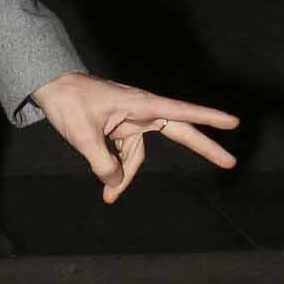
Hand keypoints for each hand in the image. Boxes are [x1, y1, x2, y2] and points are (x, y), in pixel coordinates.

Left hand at [31, 72, 239, 204]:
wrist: (50, 86)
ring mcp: (131, 121)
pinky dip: (118, 170)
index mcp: (140, 104)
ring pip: (141, 154)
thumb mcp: (82, 135)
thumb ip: (102, 162)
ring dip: (128, 175)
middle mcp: (141, 111)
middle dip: (203, 148)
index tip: (233, 122)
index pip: (180, 112)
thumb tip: (116, 182)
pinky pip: (126, 154)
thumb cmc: (69, 101)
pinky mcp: (120, 129)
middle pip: (179, 132)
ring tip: (109, 196)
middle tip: (230, 162)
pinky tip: (107, 187)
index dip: (207, 118)